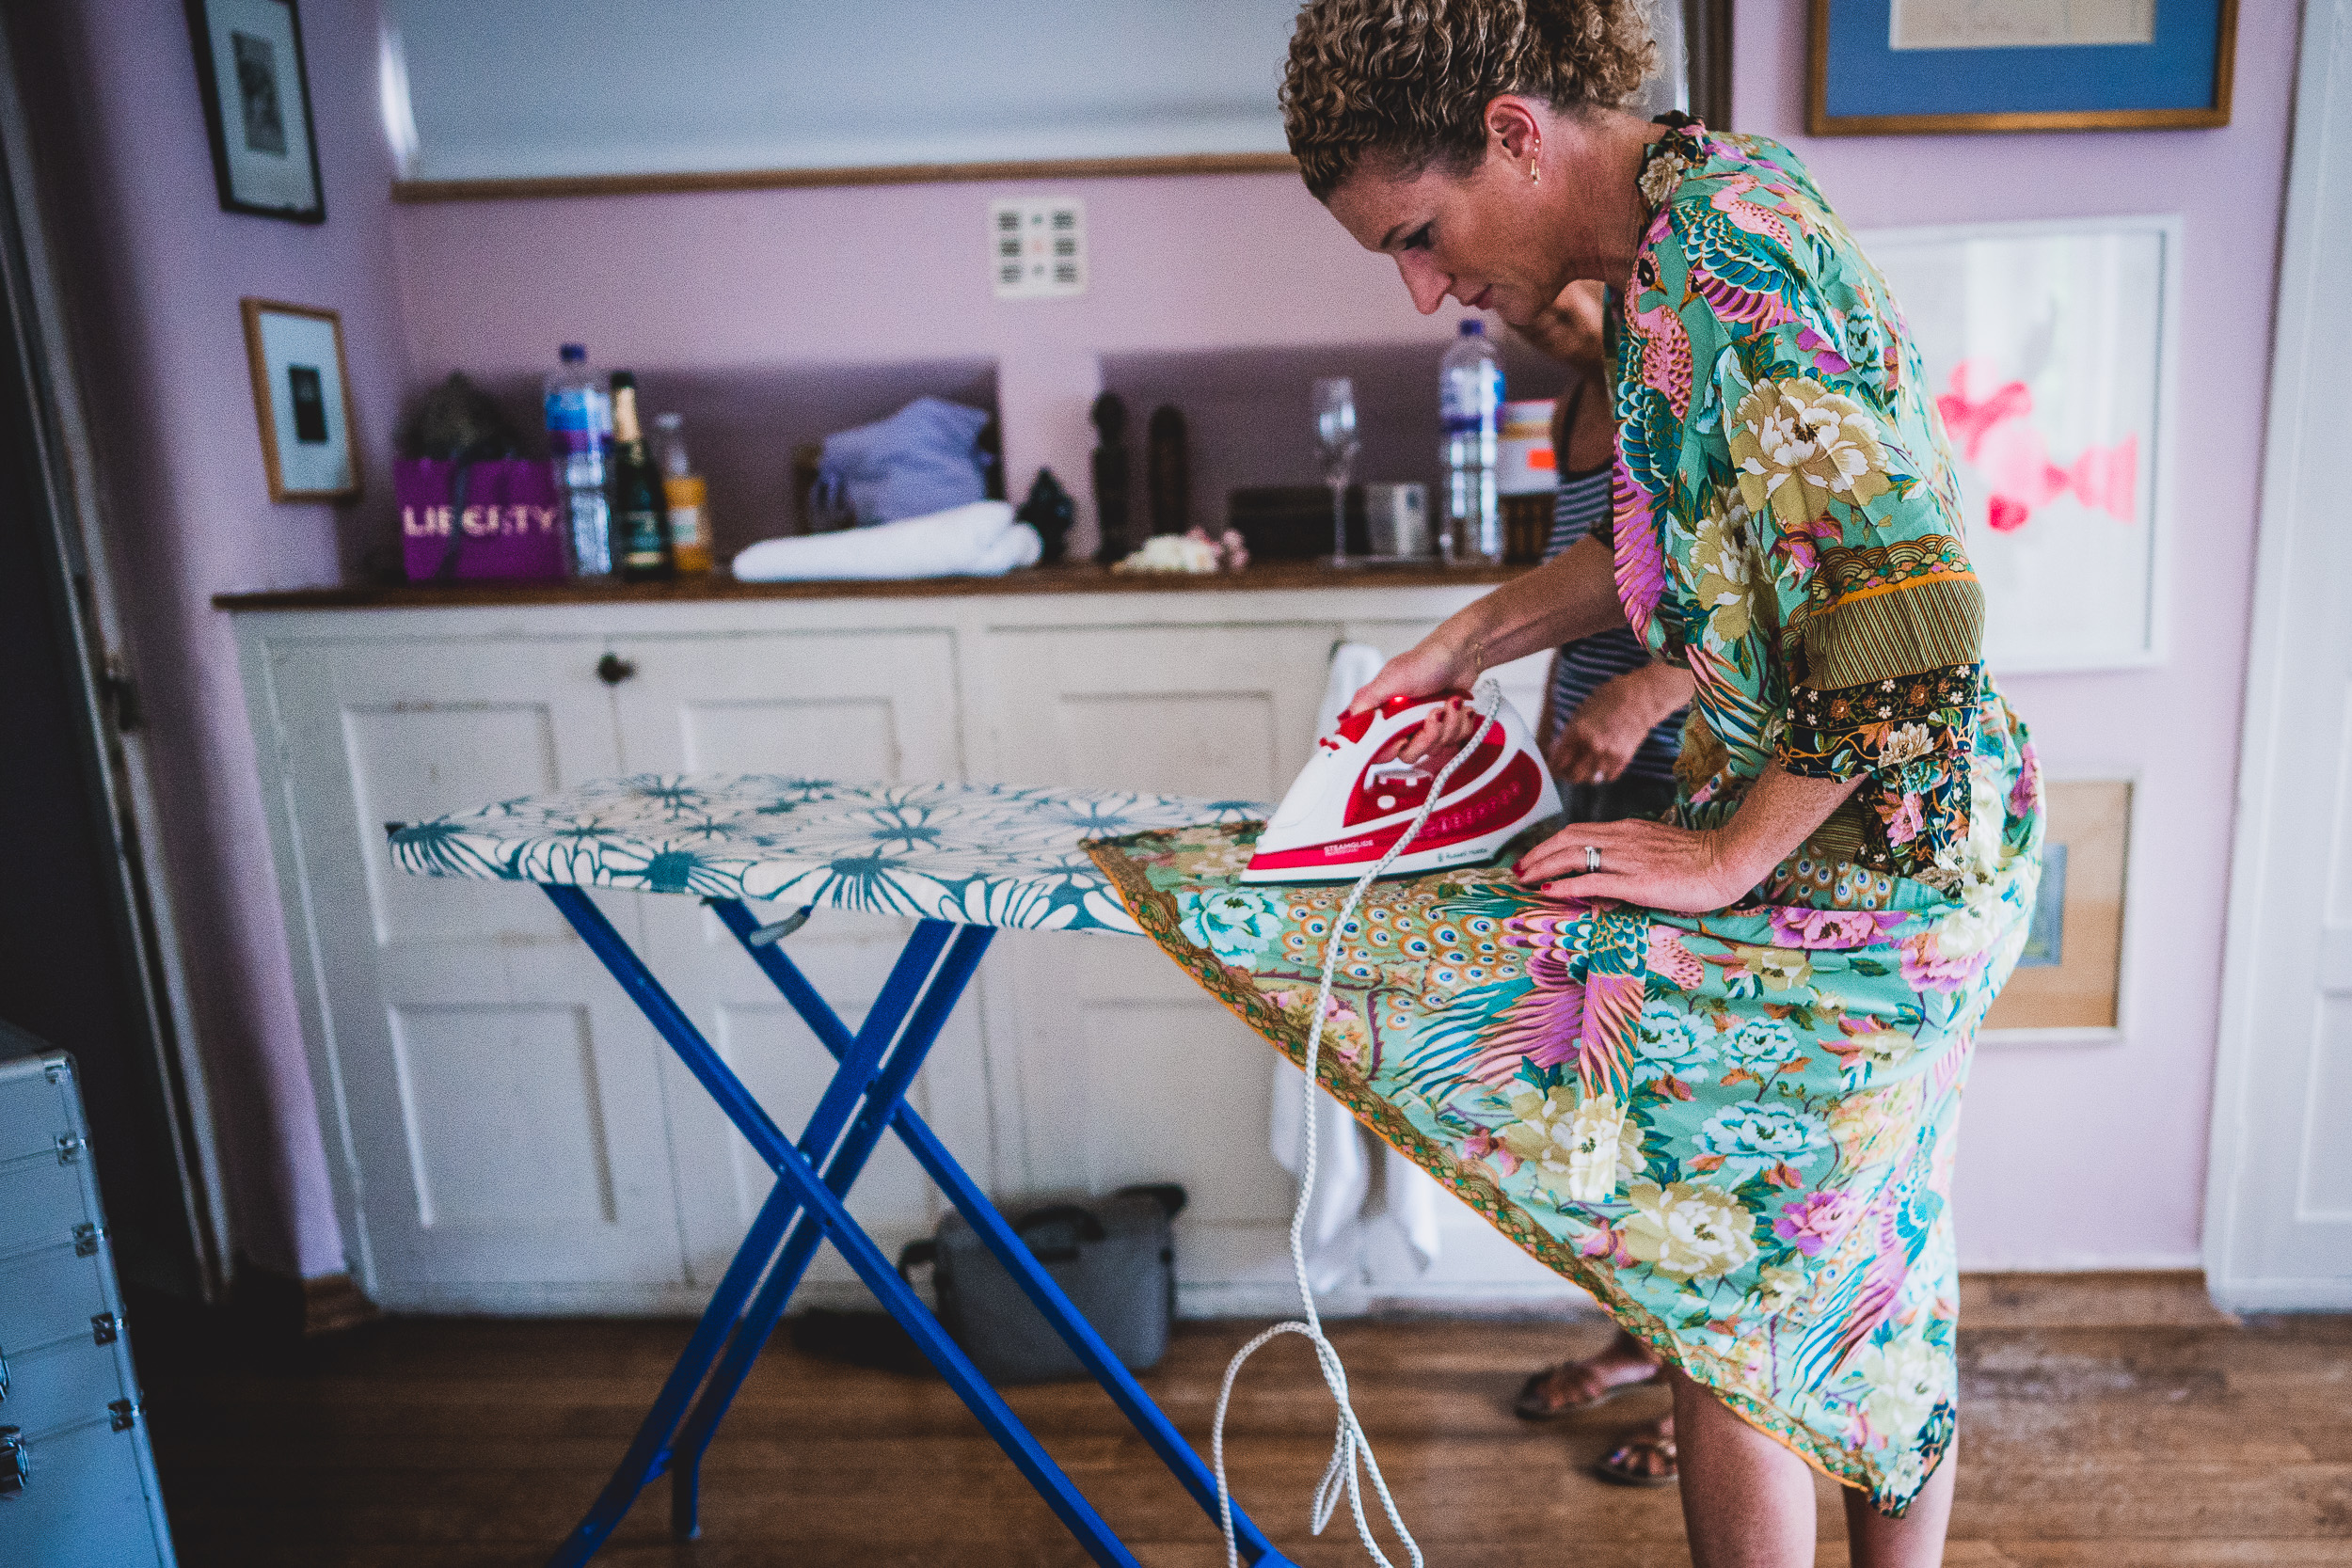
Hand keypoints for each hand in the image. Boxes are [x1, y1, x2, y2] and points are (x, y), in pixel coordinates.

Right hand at [1345, 637, 1482, 766]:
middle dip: (1429, 735)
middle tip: (1435, 713)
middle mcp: (1402, 724)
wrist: (1461, 653)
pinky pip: (1455, 741)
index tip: (1403, 738)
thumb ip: (1368, 700)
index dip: (1392, 749)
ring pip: (1436, 747)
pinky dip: (1462, 723)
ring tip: (1452, 702)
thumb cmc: (1426, 661)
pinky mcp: (1446, 727)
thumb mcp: (1392, 679)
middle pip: (1411, 753)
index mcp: (1383, 714)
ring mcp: (1424, 726)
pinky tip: (1461, 706)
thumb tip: (1347, 721)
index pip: (1378, 749)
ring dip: (1449, 724)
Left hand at [1513, 818, 1747, 914]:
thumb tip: (1608, 874)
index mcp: (1627, 830)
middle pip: (1566, 840)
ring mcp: (1628, 859)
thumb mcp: (1657, 850)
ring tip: (1524, 881)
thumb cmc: (1699, 860)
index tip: (1533, 859)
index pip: (1577, 832)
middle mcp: (1622, 839)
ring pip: (1573, 856)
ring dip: (1542, 869)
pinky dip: (1567, 886)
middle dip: (1537, 855)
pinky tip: (1549, 892)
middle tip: (1518, 871)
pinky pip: (1594, 881)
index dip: (1549, 844)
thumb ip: (1631, 856)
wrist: (1728, 860)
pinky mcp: (1637, 882)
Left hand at [1547, 665, 1692, 785]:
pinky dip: (1603, 773)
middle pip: (1572, 776)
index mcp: (1576, 732)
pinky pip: (1607, 777)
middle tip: (1567, 770)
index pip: (1557, 763)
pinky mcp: (1623, 759)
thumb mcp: (1580, 713)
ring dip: (1585, 775)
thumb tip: (1557, 753)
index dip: (1552, 769)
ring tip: (1585, 767)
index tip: (1552, 770)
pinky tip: (1602, 763)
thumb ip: (1569, 735)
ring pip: (1590, 780)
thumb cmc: (1607, 700)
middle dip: (1567, 774)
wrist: (1639, 698)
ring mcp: (1608, 754)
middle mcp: (1591, 746)